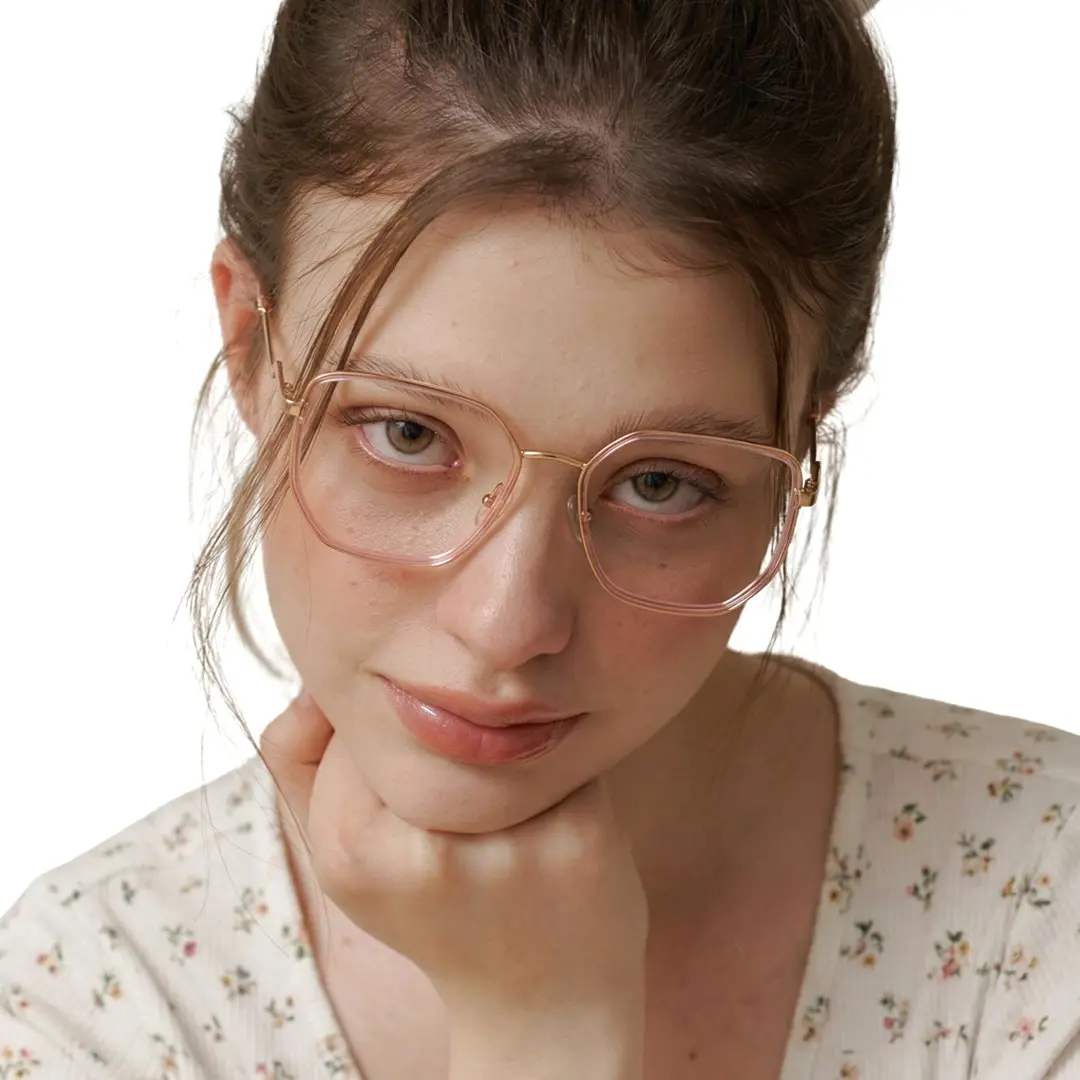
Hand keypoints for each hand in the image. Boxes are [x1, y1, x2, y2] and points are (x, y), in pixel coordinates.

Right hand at [260, 692, 648, 1027]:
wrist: (538, 1001)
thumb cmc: (435, 908)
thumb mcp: (343, 850)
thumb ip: (299, 757)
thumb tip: (319, 679)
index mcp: (352, 848)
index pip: (356, 710)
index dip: (389, 725)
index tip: (411, 767)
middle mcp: (427, 849)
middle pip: (426, 707)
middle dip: (446, 725)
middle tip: (464, 771)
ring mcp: (510, 844)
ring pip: (494, 716)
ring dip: (503, 735)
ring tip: (509, 786)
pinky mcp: (582, 833)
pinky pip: (559, 741)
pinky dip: (558, 756)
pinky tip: (557, 801)